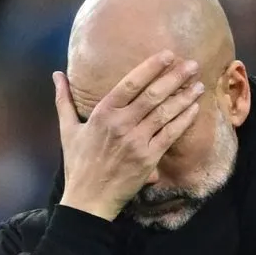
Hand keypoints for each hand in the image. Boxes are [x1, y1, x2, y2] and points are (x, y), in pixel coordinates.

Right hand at [53, 50, 203, 220]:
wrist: (89, 200)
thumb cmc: (78, 164)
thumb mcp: (67, 129)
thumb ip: (64, 99)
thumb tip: (56, 75)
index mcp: (102, 113)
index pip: (130, 83)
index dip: (151, 67)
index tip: (167, 54)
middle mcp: (121, 124)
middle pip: (153, 95)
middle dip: (175, 78)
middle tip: (192, 64)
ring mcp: (136, 142)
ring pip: (165, 113)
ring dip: (184, 97)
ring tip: (198, 84)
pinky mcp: (148, 159)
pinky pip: (170, 135)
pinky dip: (184, 120)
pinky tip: (194, 109)